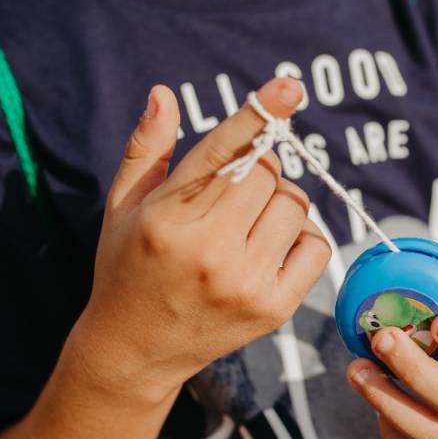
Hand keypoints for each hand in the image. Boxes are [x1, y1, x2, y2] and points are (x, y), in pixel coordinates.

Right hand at [72, 78, 330, 400]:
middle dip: (258, 169)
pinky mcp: (274, 307)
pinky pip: (315, 245)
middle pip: (267, 173)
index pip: (223, 152)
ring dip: (280, 202)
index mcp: (167, 219)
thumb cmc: (127, 268)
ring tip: (249, 221)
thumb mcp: (122, 207)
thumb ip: (147, 150)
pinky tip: (270, 247)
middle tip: (236, 190)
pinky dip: (301, 236)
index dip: (259, 116)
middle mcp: (208, 250)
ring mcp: (245, 282)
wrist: (136, 350)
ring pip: (294, 205)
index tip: (287, 88)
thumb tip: (164, 94)